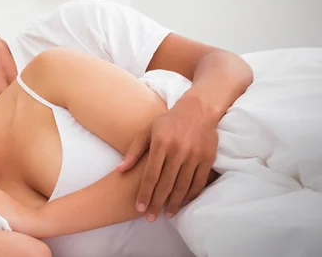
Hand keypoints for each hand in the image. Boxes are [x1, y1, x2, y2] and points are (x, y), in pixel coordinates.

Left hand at [115, 97, 217, 220]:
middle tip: (150, 218)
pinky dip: (190, 195)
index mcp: (160, 143)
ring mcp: (194, 155)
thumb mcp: (147, 130)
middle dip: (156, 203)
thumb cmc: (168, 121)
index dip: (144, 193)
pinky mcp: (207, 158)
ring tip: (166, 215)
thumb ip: (133, 151)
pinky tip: (183, 202)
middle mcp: (178, 150)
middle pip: (165, 184)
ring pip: (182, 186)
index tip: (139, 208)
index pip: (150, 175)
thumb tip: (119, 170)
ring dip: (174, 203)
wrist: (198, 109)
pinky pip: (198, 182)